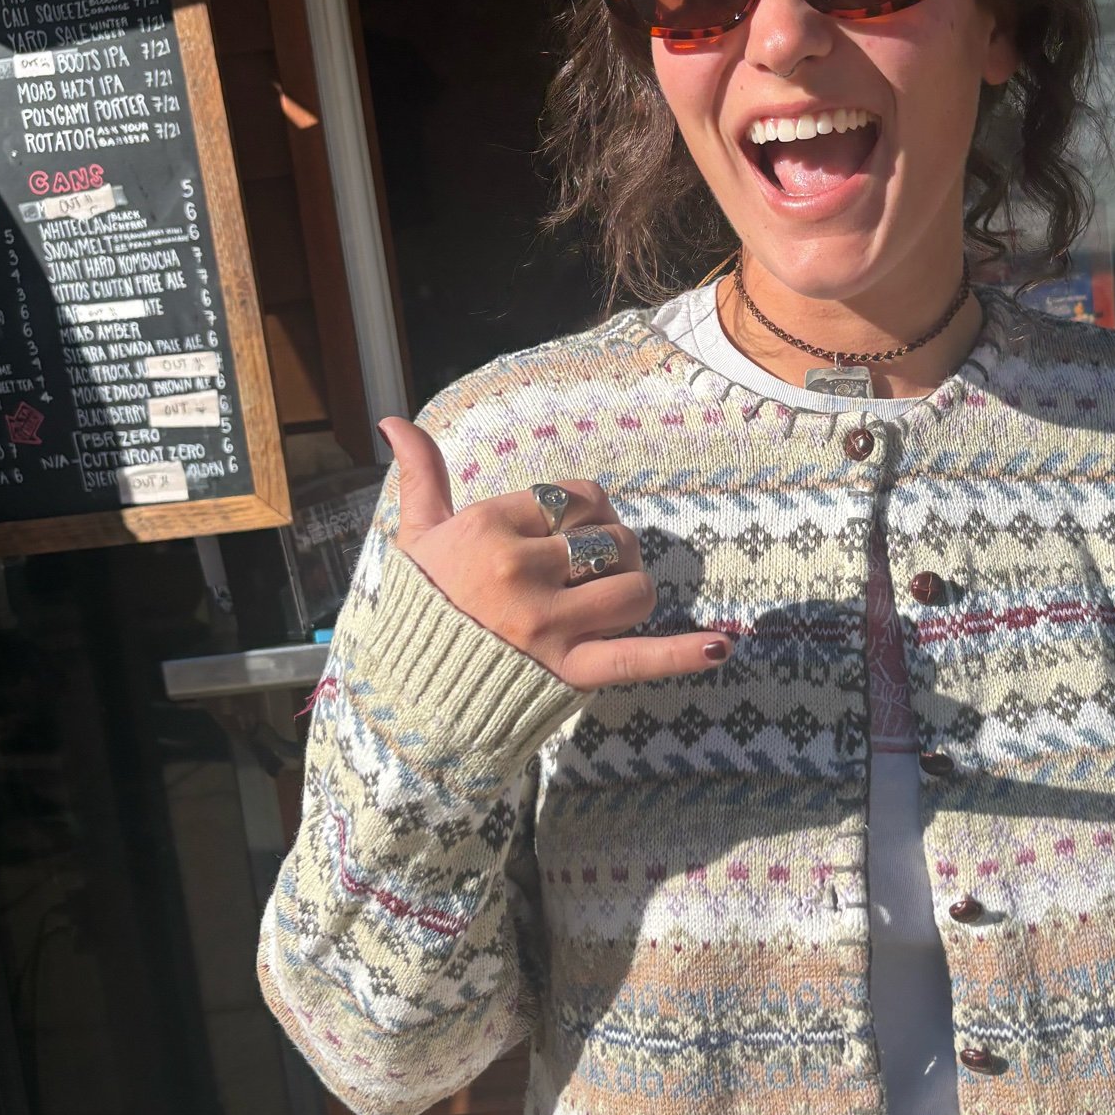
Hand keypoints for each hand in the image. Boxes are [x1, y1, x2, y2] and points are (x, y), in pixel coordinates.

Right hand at [379, 417, 730, 690]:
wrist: (406, 692)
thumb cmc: (419, 607)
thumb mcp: (415, 537)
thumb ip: (422, 476)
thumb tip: (395, 421)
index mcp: (490, 529)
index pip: (577, 498)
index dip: (588, 510)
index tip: (572, 530)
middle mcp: (521, 572)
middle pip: (613, 541)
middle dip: (615, 549)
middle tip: (593, 568)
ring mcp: (547, 625)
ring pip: (632, 589)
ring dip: (631, 591)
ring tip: (609, 600)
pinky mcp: (567, 671)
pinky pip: (635, 659)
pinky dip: (681, 655)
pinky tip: (719, 648)